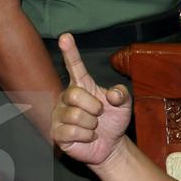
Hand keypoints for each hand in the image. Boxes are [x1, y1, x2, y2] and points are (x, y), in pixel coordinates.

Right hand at [51, 33, 131, 166]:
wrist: (111, 144)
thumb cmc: (113, 120)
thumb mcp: (124, 105)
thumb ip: (122, 94)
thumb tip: (112, 94)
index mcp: (83, 85)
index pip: (75, 66)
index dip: (70, 52)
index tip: (66, 36)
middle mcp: (67, 97)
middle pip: (74, 94)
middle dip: (94, 106)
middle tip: (99, 114)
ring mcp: (59, 115)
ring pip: (75, 115)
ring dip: (91, 124)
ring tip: (93, 126)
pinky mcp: (56, 133)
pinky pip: (71, 132)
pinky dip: (86, 136)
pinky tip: (88, 136)